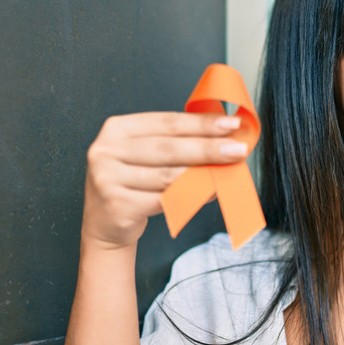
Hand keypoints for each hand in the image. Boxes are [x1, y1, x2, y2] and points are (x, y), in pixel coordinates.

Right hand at [81, 112, 247, 249]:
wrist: (105, 222)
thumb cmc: (132, 182)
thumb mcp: (145, 155)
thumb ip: (177, 143)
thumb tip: (223, 137)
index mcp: (117, 129)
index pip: (167, 122)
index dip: (201, 123)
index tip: (230, 124)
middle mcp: (107, 150)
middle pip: (169, 148)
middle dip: (208, 148)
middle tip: (237, 149)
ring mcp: (108, 179)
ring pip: (168, 176)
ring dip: (203, 174)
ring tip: (229, 171)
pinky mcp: (117, 205)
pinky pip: (164, 200)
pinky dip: (191, 196)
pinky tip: (210, 193)